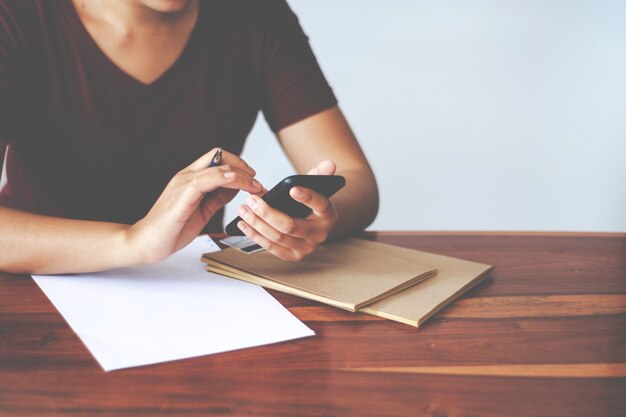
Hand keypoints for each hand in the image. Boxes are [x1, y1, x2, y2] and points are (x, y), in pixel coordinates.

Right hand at [127, 148, 262, 263]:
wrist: (147, 243)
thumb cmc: (171, 229)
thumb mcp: (202, 210)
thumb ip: (217, 197)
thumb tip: (235, 188)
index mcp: (190, 178)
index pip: (216, 159)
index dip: (237, 164)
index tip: (253, 177)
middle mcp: (186, 176)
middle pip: (217, 155)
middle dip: (241, 164)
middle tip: (256, 179)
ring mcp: (183, 183)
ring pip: (216, 166)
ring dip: (240, 174)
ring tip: (254, 187)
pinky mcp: (182, 194)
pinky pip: (206, 179)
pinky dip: (224, 178)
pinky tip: (236, 183)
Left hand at [236, 160, 338, 260]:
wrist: (310, 223)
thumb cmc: (308, 203)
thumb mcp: (314, 187)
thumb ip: (319, 174)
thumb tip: (330, 164)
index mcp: (328, 215)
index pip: (320, 205)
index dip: (307, 197)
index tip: (292, 189)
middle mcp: (319, 235)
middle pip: (291, 226)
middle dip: (268, 213)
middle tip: (252, 200)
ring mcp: (306, 248)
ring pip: (278, 237)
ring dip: (257, 223)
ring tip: (243, 209)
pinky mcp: (293, 256)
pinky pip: (271, 247)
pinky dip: (255, 235)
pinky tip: (243, 224)